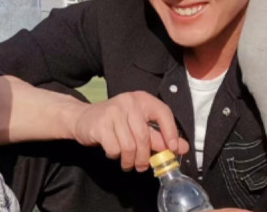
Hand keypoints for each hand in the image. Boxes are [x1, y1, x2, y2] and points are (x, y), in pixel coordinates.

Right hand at [72, 91, 189, 172]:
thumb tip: (182, 147)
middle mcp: (129, 102)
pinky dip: (115, 156)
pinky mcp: (101, 124)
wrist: (84, 119)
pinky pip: (114, 149)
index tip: (173, 149)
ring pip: (129, 146)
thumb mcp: (138, 126)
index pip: (163, 112)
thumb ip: (159, 136)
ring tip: (127, 162)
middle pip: (144, 136)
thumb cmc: (116, 123)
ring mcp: (113, 111)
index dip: (171, 131)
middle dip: (144, 157)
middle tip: (141, 166)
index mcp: (142, 99)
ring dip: (129, 160)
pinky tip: (112, 152)